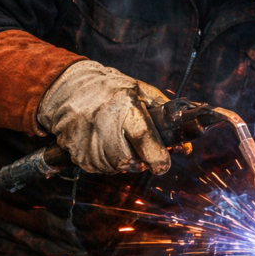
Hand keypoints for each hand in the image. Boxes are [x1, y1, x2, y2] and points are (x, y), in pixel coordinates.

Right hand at [37, 60, 170, 174]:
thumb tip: (185, 146)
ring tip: (120, 142)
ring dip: (122, 162)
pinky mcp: (74, 150)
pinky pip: (97, 168)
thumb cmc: (112, 90)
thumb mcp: (141, 92)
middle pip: (127, 160)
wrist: (69, 88)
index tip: (163, 165)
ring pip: (112, 167)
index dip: (156, 156)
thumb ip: (165, 116)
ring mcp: (85, 137)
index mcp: (124, 104)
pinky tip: (104, 144)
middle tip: (143, 153)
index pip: (143, 136)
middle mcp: (103, 121)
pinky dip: (106, 162)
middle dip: (139, 162)